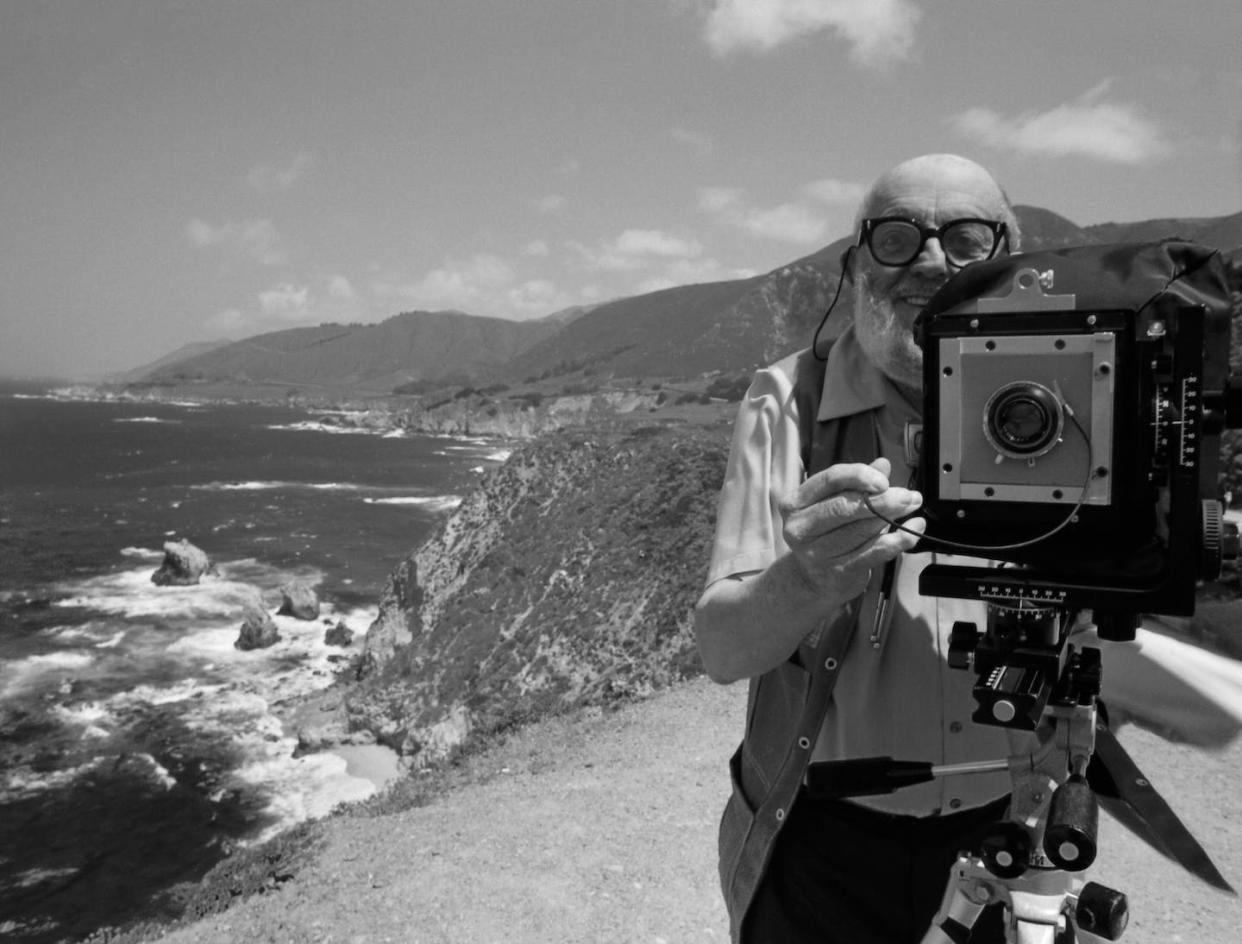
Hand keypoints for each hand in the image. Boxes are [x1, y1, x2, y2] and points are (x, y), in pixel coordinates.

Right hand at [778, 457, 925, 599]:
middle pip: (846, 506)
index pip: (830, 480)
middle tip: (909, 496)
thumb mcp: (831, 503)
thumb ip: (855, 484)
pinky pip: (875, 552)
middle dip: (884, 499)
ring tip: (912, 506)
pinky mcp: (838, 571)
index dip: (860, 476)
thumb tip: (883, 465)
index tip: (884, 481)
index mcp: (795, 503)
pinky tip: (913, 530)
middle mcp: (800, 528)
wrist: (812, 579)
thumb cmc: (824, 534)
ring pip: (863, 529)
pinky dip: (899, 540)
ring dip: (894, 516)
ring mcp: (817, 552)